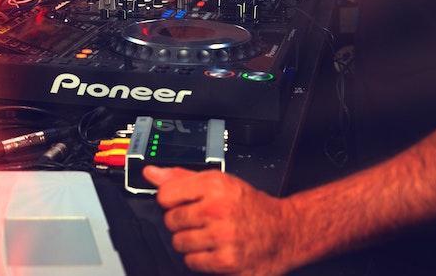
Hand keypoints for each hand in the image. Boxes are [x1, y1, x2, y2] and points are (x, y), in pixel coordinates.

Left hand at [144, 166, 299, 274]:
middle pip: (171, 220)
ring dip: (190, 242)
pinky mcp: (226, 261)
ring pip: (179, 243)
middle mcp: (218, 209)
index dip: (171, 200)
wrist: (284, 232)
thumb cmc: (249, 206)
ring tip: (208, 235)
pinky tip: (214, 249)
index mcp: (214, 185)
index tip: (182, 203)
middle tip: (200, 220)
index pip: (165, 195)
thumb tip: (151, 174)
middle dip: (182, 222)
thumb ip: (181, 177)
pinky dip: (200, 259)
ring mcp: (222, 237)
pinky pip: (192, 262)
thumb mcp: (219, 182)